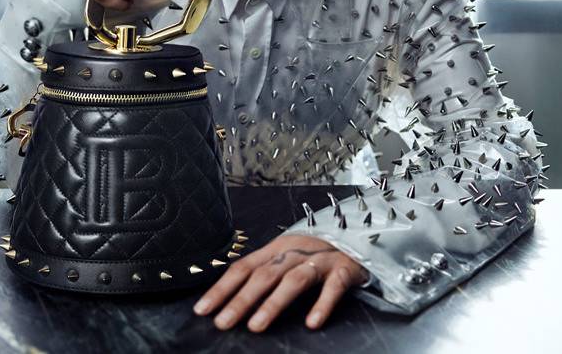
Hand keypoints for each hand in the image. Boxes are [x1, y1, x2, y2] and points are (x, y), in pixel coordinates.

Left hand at [192, 235, 369, 332]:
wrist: (359, 234)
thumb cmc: (315, 253)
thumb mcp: (286, 256)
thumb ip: (263, 272)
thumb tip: (230, 299)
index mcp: (275, 249)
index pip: (243, 268)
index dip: (222, 288)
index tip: (203, 310)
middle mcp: (294, 252)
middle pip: (264, 275)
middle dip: (241, 300)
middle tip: (223, 323)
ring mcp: (320, 260)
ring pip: (294, 280)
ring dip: (273, 303)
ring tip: (256, 326)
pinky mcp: (344, 270)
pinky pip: (333, 288)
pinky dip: (322, 304)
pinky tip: (312, 323)